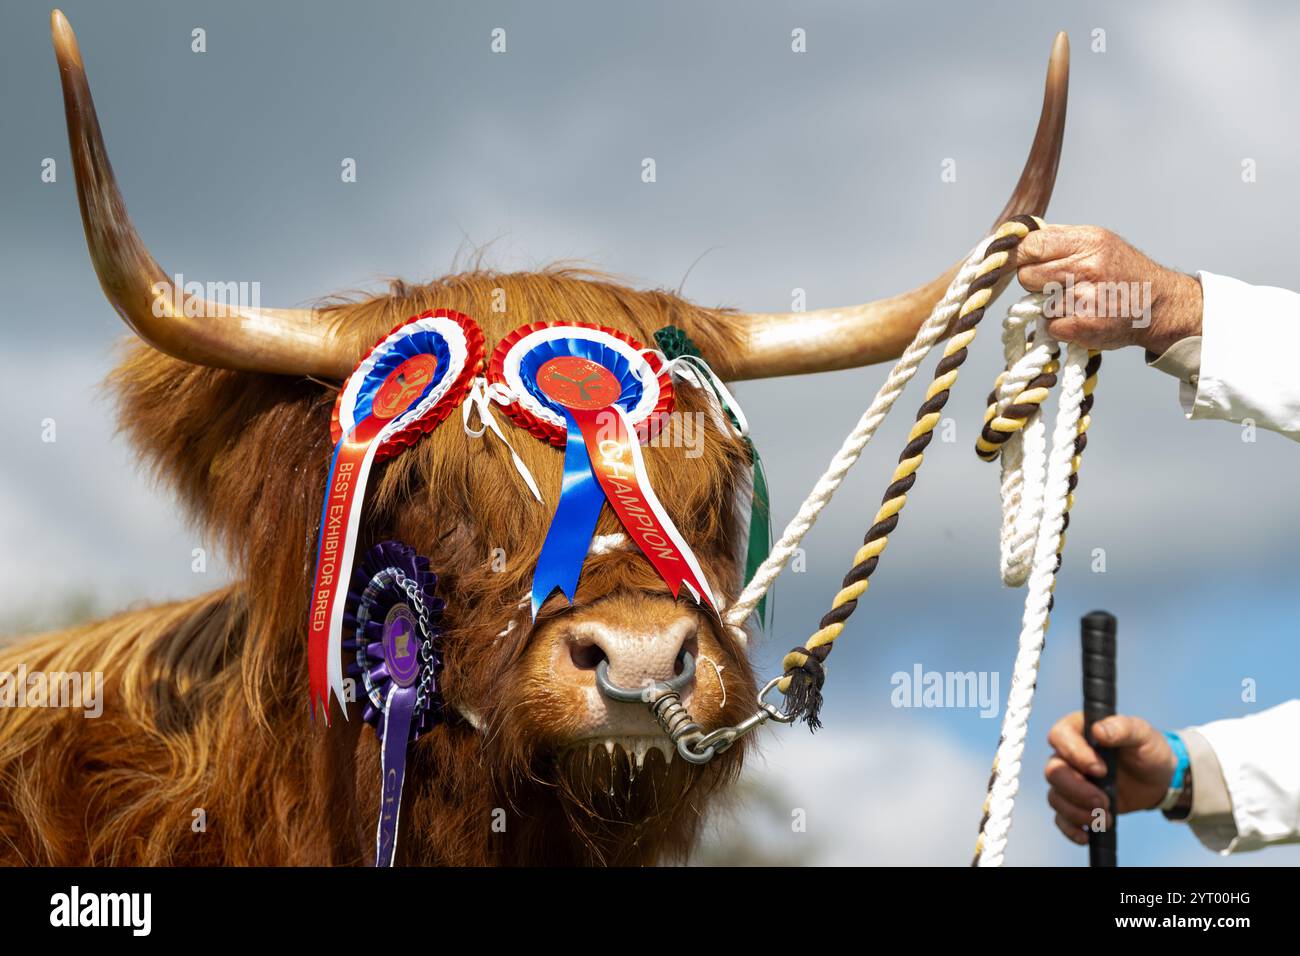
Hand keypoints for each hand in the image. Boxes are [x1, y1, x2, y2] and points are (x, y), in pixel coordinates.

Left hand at [1013, 224, 1203, 353]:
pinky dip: (1060, 326)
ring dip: (1049, 306)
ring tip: (1077, 301)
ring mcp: (1086, 298)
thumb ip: (1059, 238)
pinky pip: (1049, 326)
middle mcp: (1087, 268)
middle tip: (1057, 284)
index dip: (1017, 255)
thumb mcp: (1097, 241)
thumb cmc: (1122, 271)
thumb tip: (1017, 237)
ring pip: (1037, 304)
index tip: (1015, 262)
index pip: (1031, 245)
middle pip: (1026, 276)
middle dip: (1035, 282)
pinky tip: (1081, 318)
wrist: (1158, 304)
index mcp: (1088, 241)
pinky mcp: (1084, 326)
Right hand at [1044, 712, 1176, 844]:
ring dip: (1078, 812)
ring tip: (1107, 819)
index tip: (1102, 770)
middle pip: (1053, 772)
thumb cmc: (1148, 750)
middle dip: (1077, 791)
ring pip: (1055, 796)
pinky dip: (1071, 828)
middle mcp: (1067, 755)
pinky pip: (1060, 817)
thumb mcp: (1142, 734)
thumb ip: (1122, 727)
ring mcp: (1070, 780)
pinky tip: (1087, 834)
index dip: (1075, 754)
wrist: (1159, 779)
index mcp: (1078, 730)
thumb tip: (1098, 731)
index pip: (1058, 737)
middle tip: (1105, 802)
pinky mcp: (1076, 803)